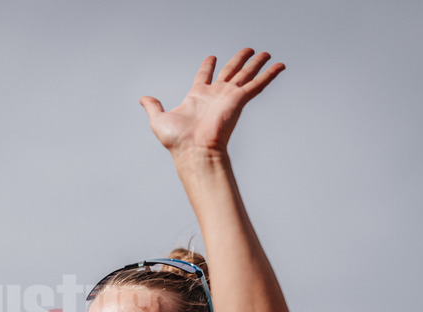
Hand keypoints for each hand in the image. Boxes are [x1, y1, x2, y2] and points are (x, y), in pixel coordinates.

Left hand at [140, 49, 283, 154]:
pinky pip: (257, 84)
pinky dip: (269, 75)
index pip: (205, 76)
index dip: (208, 65)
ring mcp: (228, 97)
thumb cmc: (177, 141)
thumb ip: (153, 106)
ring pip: (246, 74)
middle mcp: (215, 95)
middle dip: (239, 60)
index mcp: (197, 96)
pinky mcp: (239, 100)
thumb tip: (143, 99)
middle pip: (230, 71)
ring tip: (266, 54)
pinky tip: (279, 66)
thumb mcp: (158, 119)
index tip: (212, 57)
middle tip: (249, 50)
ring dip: (256, 64)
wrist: (193, 150)